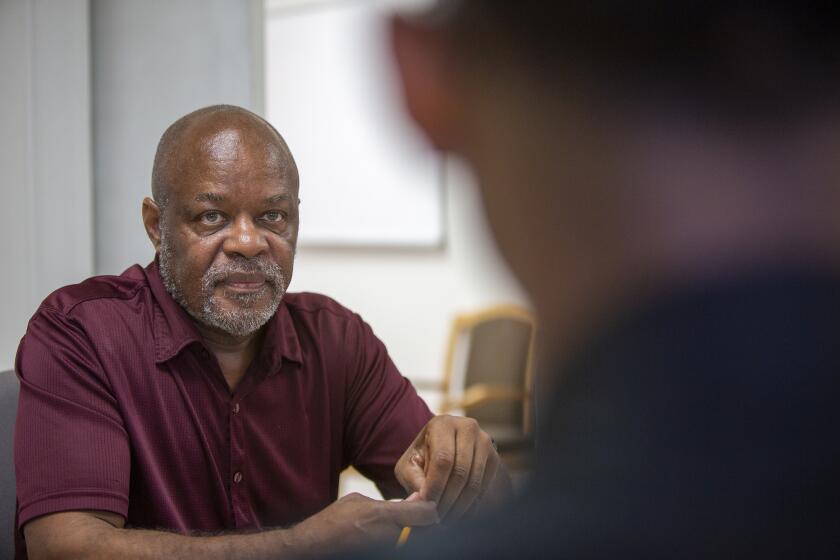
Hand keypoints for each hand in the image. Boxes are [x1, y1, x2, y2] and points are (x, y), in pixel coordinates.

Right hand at [288, 492, 437, 555]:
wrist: (312, 548)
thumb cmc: (332, 522)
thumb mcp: (358, 501)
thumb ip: (389, 502)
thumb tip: (416, 499)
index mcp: (383, 516)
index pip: (428, 514)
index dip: (431, 510)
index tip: (428, 506)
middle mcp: (388, 536)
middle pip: (426, 532)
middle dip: (426, 525)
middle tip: (422, 518)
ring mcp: (386, 549)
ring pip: (413, 541)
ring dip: (413, 534)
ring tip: (405, 526)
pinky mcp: (382, 555)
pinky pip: (399, 547)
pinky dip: (401, 541)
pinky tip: (391, 535)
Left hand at [395, 415, 502, 522]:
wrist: (444, 449)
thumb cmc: (422, 457)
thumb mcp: (409, 465)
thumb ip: (413, 480)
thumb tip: (421, 501)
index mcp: (442, 424)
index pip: (443, 459)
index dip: (436, 486)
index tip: (427, 506)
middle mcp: (467, 427)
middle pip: (461, 472)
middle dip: (447, 500)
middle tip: (437, 519)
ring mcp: (484, 441)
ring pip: (474, 481)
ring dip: (459, 506)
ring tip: (446, 520)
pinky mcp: (494, 457)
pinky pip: (484, 486)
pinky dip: (471, 504)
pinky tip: (458, 513)